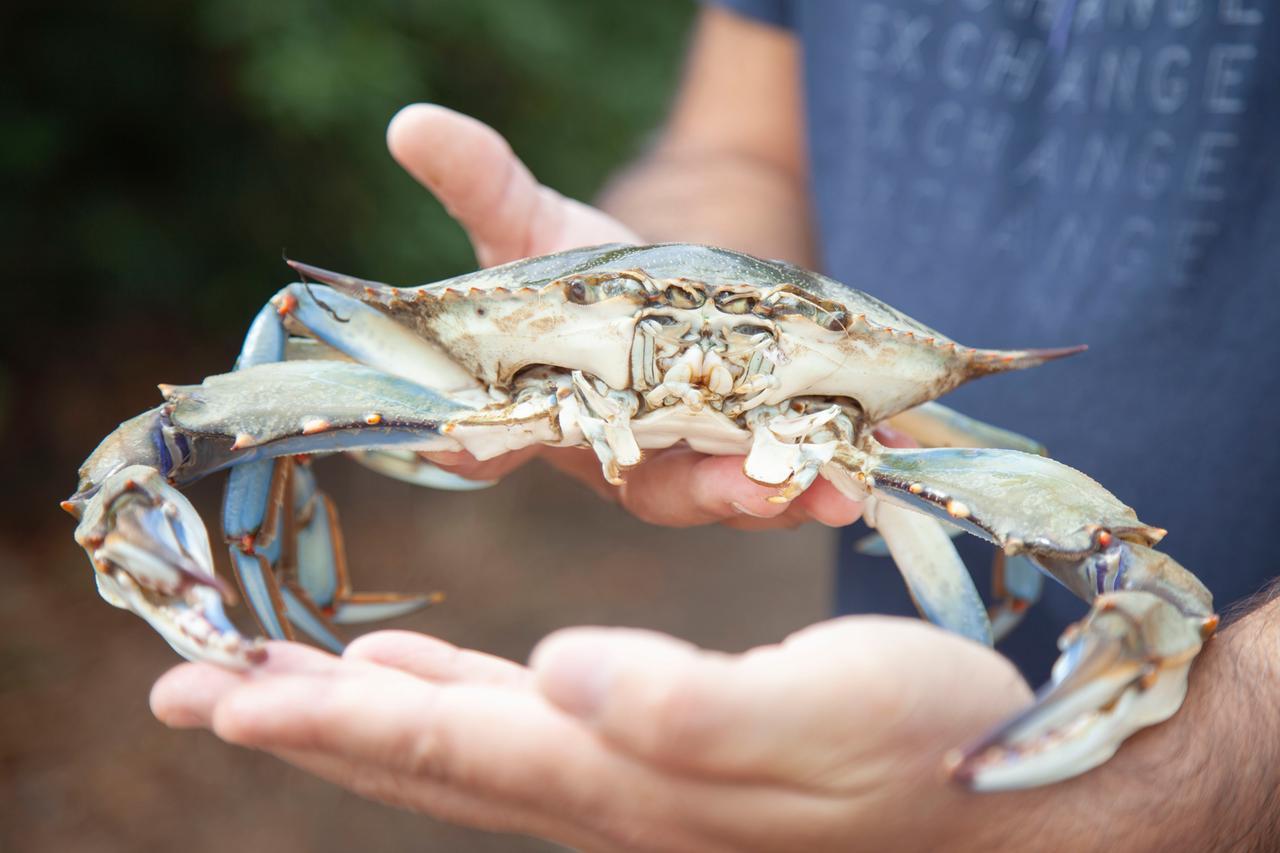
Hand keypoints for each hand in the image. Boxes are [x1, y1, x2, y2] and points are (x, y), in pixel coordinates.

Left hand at [152, 620, 1037, 851]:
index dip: (331, 719)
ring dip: (359, 716)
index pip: (450, 745)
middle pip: (425, 760)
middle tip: (193, 695)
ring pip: (460, 749)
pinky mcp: (661, 759)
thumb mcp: (825, 709)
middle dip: (302, 726)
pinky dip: (447, 702)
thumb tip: (557, 672)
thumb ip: (687, 703)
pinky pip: (518, 733)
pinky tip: (422, 674)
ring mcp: (633, 782)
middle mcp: (611, 792)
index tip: (222, 693)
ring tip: (275, 687)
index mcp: (632, 778)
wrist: (1008, 796)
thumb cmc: (931, 743)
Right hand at [387, 103, 860, 529]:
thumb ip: (480, 183)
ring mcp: (697, 450)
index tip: (488, 460)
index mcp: (550, 414)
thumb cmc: (568, 269)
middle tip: (757, 488)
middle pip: (659, 487)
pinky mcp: (758, 434)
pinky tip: (888, 443)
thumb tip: (411, 123)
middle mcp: (625, 450)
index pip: (507, 444)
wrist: (640, 284)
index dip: (492, 455)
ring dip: (792, 489)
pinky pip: (800, 456)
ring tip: (841, 488)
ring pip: (741, 485)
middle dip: (709, 490)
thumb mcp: (526, 220)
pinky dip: (842, 453)